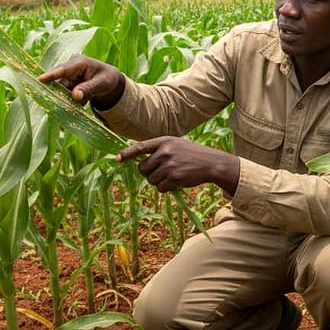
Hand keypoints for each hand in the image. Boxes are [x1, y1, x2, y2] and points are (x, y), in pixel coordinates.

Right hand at [38, 54, 124, 107]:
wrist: (110, 81)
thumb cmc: (107, 79)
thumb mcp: (102, 84)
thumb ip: (89, 89)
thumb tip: (75, 96)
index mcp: (79, 62)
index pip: (64, 69)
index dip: (51, 75)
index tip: (40, 79)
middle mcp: (70, 68)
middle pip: (59, 81)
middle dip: (58, 92)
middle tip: (57, 104)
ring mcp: (68, 76)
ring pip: (61, 89)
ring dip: (67, 98)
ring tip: (79, 103)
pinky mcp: (68, 84)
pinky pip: (65, 94)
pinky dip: (70, 100)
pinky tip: (81, 102)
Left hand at [117, 136, 239, 194]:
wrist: (212, 163)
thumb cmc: (192, 155)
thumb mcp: (176, 145)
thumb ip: (159, 150)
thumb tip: (139, 162)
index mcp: (164, 141)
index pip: (140, 147)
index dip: (127, 153)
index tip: (117, 159)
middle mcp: (165, 152)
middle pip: (143, 168)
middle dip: (149, 173)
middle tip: (163, 172)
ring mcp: (169, 165)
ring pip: (151, 180)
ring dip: (159, 181)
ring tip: (172, 176)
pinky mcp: (174, 177)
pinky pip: (160, 188)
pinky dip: (166, 188)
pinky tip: (177, 182)